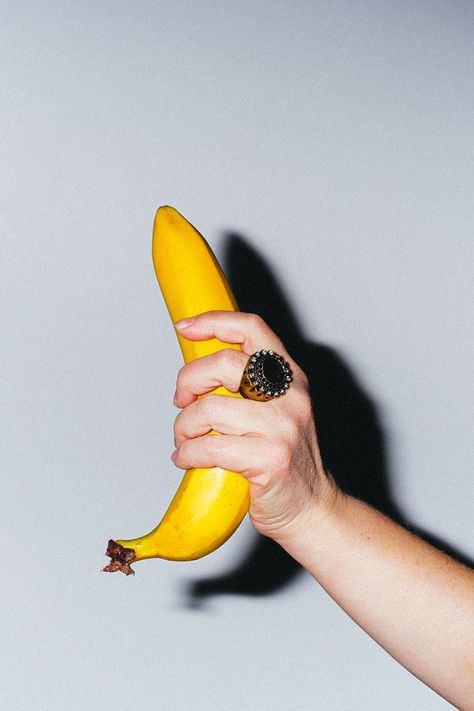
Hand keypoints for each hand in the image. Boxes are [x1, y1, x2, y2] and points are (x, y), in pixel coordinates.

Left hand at [171, 310, 338, 540]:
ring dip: (184, 428)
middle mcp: (291, 396)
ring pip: (209, 408)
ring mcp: (283, 427)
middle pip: (223, 363)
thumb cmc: (286, 463)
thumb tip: (197, 372)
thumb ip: (248, 388)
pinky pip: (209, 447)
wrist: (312, 510)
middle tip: (181, 402)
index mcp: (290, 378)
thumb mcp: (277, 412)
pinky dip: (187, 454)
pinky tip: (188, 460)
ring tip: (185, 441)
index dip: (214, 321)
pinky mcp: (271, 459)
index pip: (252, 329)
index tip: (186, 327)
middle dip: (187, 381)